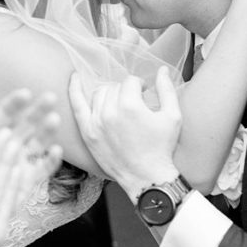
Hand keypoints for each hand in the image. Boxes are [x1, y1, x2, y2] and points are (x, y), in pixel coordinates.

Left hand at [69, 68, 181, 196]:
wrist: (147, 178)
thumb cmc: (162, 148)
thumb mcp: (173, 117)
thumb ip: (167, 89)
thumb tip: (161, 68)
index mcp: (130, 105)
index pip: (130, 82)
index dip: (140, 85)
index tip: (144, 93)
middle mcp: (110, 112)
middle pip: (115, 87)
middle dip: (126, 91)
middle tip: (133, 102)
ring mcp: (96, 123)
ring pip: (99, 93)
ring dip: (109, 94)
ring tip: (118, 102)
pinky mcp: (88, 133)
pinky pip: (77, 105)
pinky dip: (74, 89)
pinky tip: (73, 77)